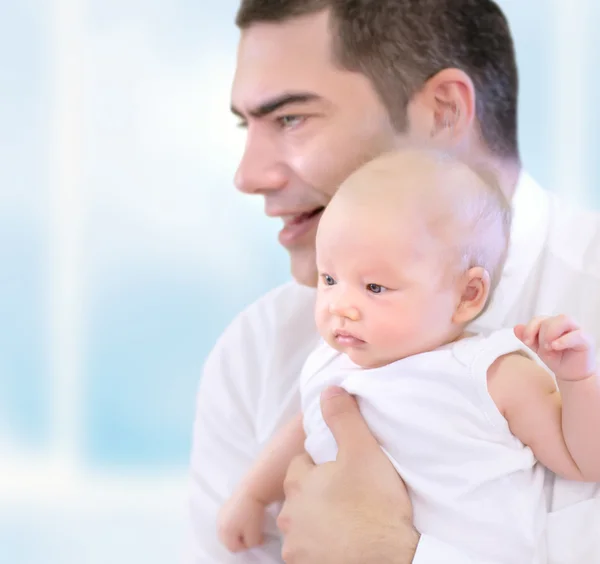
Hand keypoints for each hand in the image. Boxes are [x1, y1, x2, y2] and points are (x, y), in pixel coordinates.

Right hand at [217, 490, 265, 552]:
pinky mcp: (223, 507)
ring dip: (236, 531)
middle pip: (228, 540)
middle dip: (240, 539)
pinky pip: (227, 521)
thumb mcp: (255, 535)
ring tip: (248, 524)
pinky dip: (234, 522)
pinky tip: (244, 516)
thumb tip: (250, 542)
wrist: (252, 490)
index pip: (233, 548)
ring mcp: (220, 515)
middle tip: (251, 532)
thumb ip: (250, 544)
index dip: (245, 546)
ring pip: (227, 530)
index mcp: (224, 532)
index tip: (255, 537)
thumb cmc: (253, 514)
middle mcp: (219, 524)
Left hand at [277, 386, 418, 563]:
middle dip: (319, 492)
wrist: (392, 561)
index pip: (301, 463)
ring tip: (351, 520)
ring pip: (305, 525)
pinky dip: (325, 546)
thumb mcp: (363, 450)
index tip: (344, 470)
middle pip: (301, 495)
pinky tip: (347, 542)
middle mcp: (290, 516)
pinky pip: (312, 551)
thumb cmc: (376, 505)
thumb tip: (328, 390)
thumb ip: (343, 418)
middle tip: (350, 493)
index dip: (322, 464)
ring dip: (320, 521)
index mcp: (298, 483)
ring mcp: (297, 548)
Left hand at [515, 315, 595, 380]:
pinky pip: (577, 334)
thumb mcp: (538, 349)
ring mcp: (577, 330)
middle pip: (549, 320)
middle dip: (541, 334)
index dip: (530, 328)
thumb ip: (528, 338)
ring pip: (563, 320)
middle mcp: (564, 324)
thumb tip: (516, 327)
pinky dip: (564, 340)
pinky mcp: (586, 339)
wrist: (571, 373)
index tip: (527, 341)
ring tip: (549, 348)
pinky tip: (556, 347)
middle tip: (542, 349)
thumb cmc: (556, 358)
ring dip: (551, 333)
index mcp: (551, 324)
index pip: (538, 319)